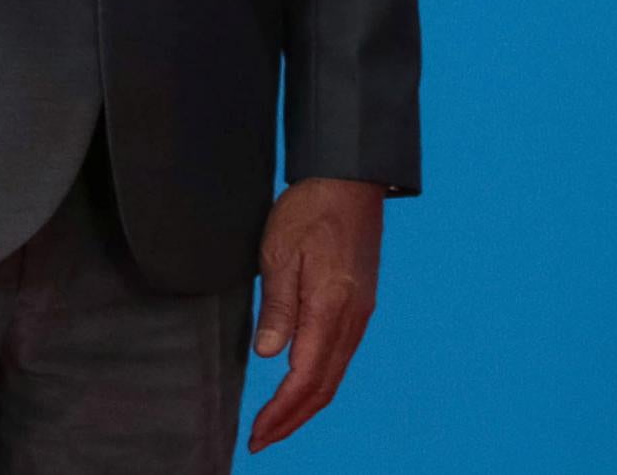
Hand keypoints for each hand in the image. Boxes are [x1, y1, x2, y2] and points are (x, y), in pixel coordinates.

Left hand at [247, 178, 383, 452]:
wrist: (350, 177)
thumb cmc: (311, 208)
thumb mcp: (280, 251)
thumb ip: (278, 306)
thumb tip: (270, 355)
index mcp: (331, 306)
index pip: (304, 378)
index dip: (280, 413)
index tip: (256, 434)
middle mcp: (353, 317)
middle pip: (325, 386)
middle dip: (292, 420)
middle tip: (261, 440)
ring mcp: (361, 312)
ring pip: (335, 375)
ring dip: (306, 405)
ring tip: (277, 423)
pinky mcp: (361, 303)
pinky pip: (341, 356)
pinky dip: (319, 381)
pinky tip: (301, 385)